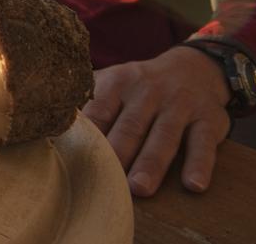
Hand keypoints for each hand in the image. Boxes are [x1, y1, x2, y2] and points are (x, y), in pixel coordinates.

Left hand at [82, 46, 230, 196]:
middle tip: (106, 180)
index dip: (89, 134)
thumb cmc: (139, 86)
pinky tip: (193, 185)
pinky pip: (204, 143)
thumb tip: (47, 124)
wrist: (193, 68)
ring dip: (152, 163)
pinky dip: (199, 164)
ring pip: (164, 136)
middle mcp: (148, 92)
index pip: (100, 110)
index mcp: (118, 83)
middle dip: (118, 153)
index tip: (75, 156)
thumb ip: (85, 101)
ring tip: (140, 188)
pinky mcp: (208, 119)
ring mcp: (179, 105)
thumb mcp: (112, 83)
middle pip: (130, 126)